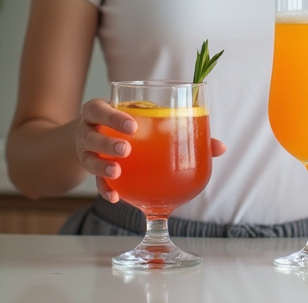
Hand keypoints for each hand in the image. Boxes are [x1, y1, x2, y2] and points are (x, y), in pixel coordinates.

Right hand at [77, 98, 226, 202]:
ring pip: (89, 160)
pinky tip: (116, 198)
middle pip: (90, 136)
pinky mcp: (92, 172)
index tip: (133, 125)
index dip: (113, 116)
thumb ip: (177, 126)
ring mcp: (87, 152)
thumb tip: (220, 147)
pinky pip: (95, 183)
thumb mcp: (146, 117)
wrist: (99, 134)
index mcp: (100, 111)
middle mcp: (88, 130)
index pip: (99, 109)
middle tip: (127, 149)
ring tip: (118, 173)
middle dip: (108, 143)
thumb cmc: (132, 122)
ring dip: (103, 168)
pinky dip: (105, 190)